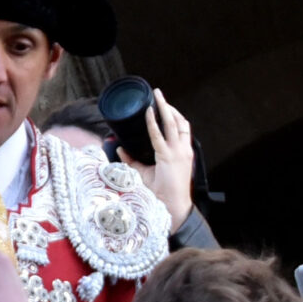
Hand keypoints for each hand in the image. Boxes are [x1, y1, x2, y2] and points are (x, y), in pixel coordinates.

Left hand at [137, 95, 195, 227]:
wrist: (172, 207)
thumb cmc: (161, 193)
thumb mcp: (144, 173)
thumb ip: (132, 160)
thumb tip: (119, 149)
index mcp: (182, 153)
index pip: (181, 129)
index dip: (174, 115)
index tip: (164, 104)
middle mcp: (182, 151)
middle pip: (180, 122)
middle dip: (169, 107)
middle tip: (159, 94)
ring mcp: (178, 153)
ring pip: (174, 124)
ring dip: (165, 109)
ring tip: (157, 97)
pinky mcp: (169, 157)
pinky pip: (159, 136)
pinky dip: (153, 123)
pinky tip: (148, 113)